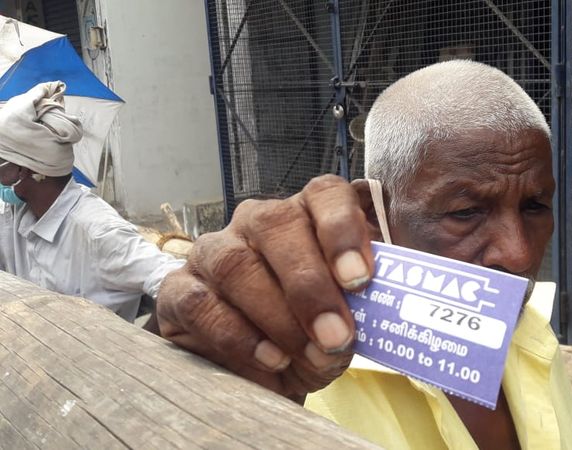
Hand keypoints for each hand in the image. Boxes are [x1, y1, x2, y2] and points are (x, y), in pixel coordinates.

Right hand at [157, 175, 373, 398]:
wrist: (267, 373)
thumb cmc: (315, 335)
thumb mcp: (348, 321)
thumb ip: (364, 305)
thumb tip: (377, 311)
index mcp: (307, 215)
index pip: (324, 195)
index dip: (343, 229)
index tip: (361, 279)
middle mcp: (257, 223)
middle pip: (277, 225)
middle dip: (311, 285)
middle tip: (336, 337)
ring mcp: (213, 252)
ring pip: (236, 263)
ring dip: (277, 315)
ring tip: (308, 356)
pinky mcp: (178, 290)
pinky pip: (201, 303)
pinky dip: (238, 335)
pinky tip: (270, 359)